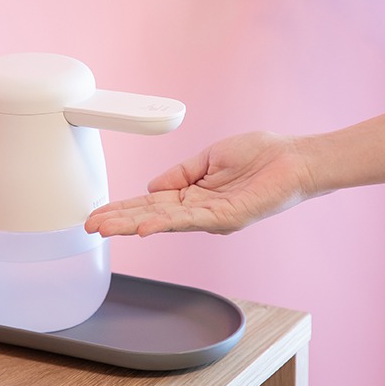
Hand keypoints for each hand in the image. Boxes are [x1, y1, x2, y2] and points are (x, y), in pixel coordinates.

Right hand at [85, 131, 313, 236]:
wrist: (294, 158)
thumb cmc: (259, 156)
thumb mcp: (208, 157)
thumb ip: (179, 173)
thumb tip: (151, 188)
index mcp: (191, 195)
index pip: (149, 203)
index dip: (122, 208)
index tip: (98, 214)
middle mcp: (197, 210)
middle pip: (150, 216)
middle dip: (119, 221)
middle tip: (91, 227)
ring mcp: (210, 217)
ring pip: (164, 222)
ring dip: (132, 225)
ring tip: (106, 229)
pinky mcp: (226, 217)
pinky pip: (190, 221)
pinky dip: (165, 224)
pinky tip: (144, 227)